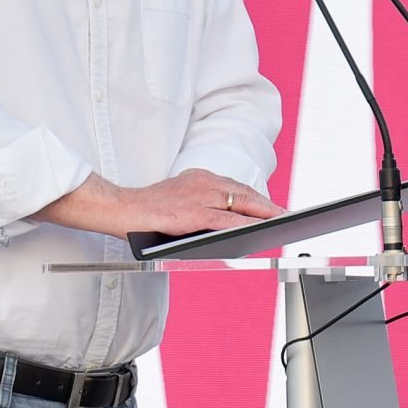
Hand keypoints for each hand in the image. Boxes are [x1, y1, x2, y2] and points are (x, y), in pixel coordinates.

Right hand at [34, 170, 283, 238]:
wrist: (119, 208)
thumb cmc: (146, 210)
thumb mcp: (178, 200)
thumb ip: (201, 206)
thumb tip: (228, 223)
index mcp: (199, 177)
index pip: (235, 186)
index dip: (257, 197)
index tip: (274, 205)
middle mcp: (202, 182)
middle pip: (244, 193)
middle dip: (268, 205)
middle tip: (288, 215)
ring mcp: (198, 196)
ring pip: (240, 204)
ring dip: (264, 214)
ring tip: (281, 224)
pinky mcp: (193, 213)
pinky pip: (226, 220)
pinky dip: (245, 224)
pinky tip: (258, 231)